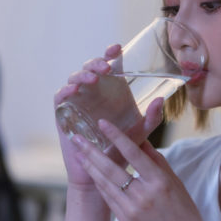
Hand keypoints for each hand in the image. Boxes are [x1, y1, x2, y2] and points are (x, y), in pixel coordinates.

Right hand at [55, 45, 164, 189]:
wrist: (102, 172)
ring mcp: (77, 100)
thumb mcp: (141, 132)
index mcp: (111, 91)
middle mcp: (93, 92)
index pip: (109, 65)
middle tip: (106, 68)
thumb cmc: (121, 151)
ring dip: (82, 75)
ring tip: (93, 79)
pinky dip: (65, 90)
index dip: (110, 53)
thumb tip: (160, 100)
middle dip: (97, 63)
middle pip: (90, 68)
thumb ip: (152, 118)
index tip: (117, 48)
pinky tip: (73, 91)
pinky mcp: (63, 112)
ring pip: (75, 78)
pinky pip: (60, 96)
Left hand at [69, 118, 209, 220]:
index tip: (102, 123)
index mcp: (160, 182)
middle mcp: (144, 195)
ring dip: (90, 166)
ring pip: (105, 183)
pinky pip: (108, 198)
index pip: (134, 154)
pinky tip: (92, 174)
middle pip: (111, 168)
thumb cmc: (185, 214)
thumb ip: (157, 162)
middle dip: (91, 151)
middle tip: (76, 137)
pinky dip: (99, 184)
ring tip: (79, 153)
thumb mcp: (176, 184)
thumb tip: (141, 141)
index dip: (117, 137)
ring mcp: (132, 209)